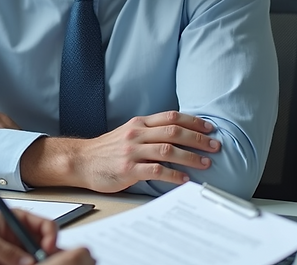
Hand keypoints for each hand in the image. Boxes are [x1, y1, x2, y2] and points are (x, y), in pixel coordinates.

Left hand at [0, 209, 92, 264]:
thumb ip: (4, 250)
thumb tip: (27, 262)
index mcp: (16, 220)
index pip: (45, 226)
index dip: (50, 238)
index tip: (46, 250)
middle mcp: (19, 237)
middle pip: (44, 247)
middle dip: (48, 257)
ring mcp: (15, 254)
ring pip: (35, 262)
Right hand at [21, 111, 219, 192]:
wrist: (81, 161)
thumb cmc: (107, 150)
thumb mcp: (128, 133)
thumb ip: (149, 132)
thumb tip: (177, 136)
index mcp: (139, 123)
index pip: (171, 117)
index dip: (193, 121)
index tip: (210, 128)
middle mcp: (137, 134)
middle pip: (174, 132)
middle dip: (198, 139)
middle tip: (215, 146)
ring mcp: (132, 151)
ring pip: (168, 150)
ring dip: (190, 156)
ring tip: (205, 163)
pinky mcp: (128, 169)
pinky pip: (156, 171)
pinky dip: (173, 175)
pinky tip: (184, 179)